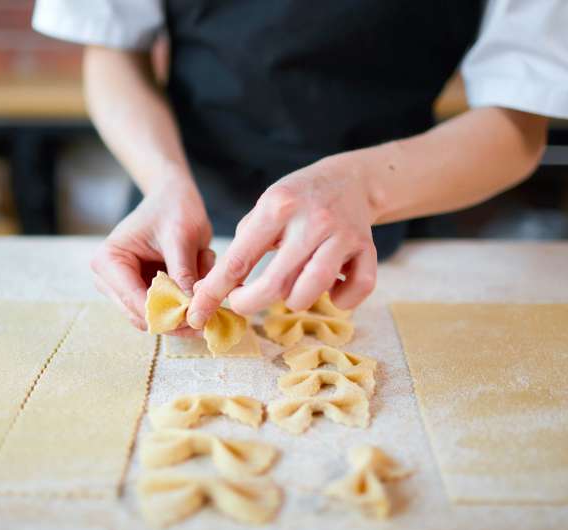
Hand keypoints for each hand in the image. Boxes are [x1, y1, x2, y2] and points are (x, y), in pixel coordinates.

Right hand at [91, 182, 213, 334]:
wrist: (173, 197)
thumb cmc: (174, 208)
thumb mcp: (181, 237)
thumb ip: (183, 272)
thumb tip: (190, 309)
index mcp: (108, 261)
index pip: (135, 301)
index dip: (167, 314)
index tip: (199, 315)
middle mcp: (109, 279)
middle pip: (143, 317)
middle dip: (178, 315)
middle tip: (211, 309)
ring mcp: (124, 288)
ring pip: (158, 317)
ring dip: (185, 304)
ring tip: (204, 269)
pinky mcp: (141, 292)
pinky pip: (167, 309)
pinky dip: (188, 297)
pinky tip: (199, 269)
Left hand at [188, 154, 377, 327]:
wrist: (350, 180)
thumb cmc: (297, 200)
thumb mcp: (264, 208)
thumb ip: (242, 246)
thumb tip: (211, 290)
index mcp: (279, 207)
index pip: (240, 259)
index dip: (216, 290)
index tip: (199, 310)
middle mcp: (312, 221)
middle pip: (275, 284)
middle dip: (250, 304)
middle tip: (242, 304)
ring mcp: (343, 236)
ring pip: (311, 291)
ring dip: (294, 301)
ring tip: (290, 290)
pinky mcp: (368, 249)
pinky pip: (356, 290)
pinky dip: (341, 300)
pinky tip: (330, 289)